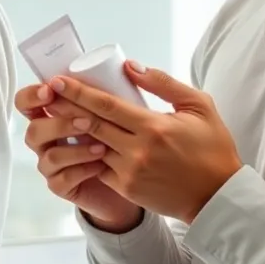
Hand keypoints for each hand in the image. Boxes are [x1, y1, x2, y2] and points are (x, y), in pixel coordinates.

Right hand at [16, 82, 142, 230]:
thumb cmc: (126, 140)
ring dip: (74, 149)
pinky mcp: (62, 185)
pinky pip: (60, 179)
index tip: (52, 88)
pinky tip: (100, 166)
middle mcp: (47, 138)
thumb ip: (123, 89)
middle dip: (57, 123)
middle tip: (87, 120)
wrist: (137, 179)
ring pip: (47, 155)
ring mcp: (52, 163)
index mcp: (53, 114)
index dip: (33, 94)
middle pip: (33, 128)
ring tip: (102, 146)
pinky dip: (80, 171)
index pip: (27, 101)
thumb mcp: (124, 111)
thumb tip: (130, 65)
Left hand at [49, 60, 243, 224]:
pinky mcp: (127, 188)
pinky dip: (85, 154)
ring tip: (53, 114)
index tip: (57, 80)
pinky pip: (98, 167)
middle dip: (63, 106)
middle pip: (90, 124)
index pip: (106, 105)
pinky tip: (73, 141)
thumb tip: (129, 66)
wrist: (219, 197)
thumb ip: (164, 84)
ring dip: (71, 130)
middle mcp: (137, 150)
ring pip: (90, 147)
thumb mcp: (198, 106)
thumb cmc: (212, 148)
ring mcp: (129, 172)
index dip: (78, 92)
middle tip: (45, 92)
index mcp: (153, 127)